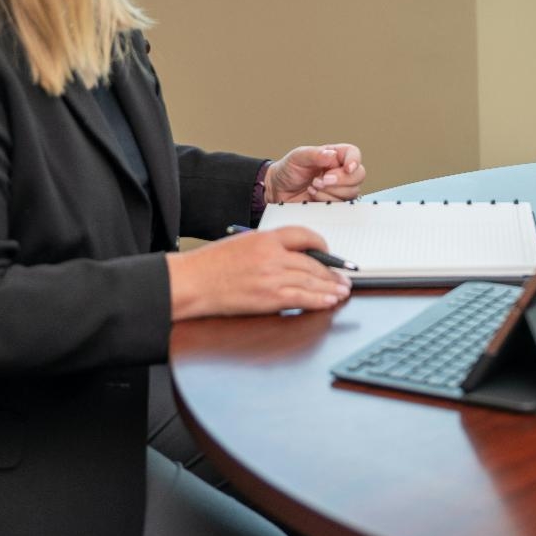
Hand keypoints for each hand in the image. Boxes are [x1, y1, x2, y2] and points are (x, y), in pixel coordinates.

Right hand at [167, 226, 350, 319]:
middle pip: (312, 261)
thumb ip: (267, 248)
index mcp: (265, 238)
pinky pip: (302, 297)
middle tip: (344, 277)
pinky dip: (319, 300)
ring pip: (311, 280)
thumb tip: (291, 258)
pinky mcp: (269, 297)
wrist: (192, 282)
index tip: (329, 253)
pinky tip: (329, 301)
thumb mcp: (241, 244)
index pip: (303, 234)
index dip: (321, 244)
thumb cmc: (210, 265)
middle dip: (332, 272)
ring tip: (342, 291)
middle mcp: (272, 255)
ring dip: (331, 287)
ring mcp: (272, 276)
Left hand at [267, 144, 365, 202]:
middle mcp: (340, 171)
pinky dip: (326, 200)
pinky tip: (313, 195)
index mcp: (335, 155)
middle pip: (358, 175)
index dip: (354, 161)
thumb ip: (314, 154)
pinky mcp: (335, 203)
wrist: (278, 190)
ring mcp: (339, 188)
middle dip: (340, 180)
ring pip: (351, 192)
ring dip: (331, 191)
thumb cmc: (289, 170)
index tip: (347, 168)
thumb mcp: (298, 157)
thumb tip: (331, 155)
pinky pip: (341, 205)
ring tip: (313, 186)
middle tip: (321, 180)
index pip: (354, 154)